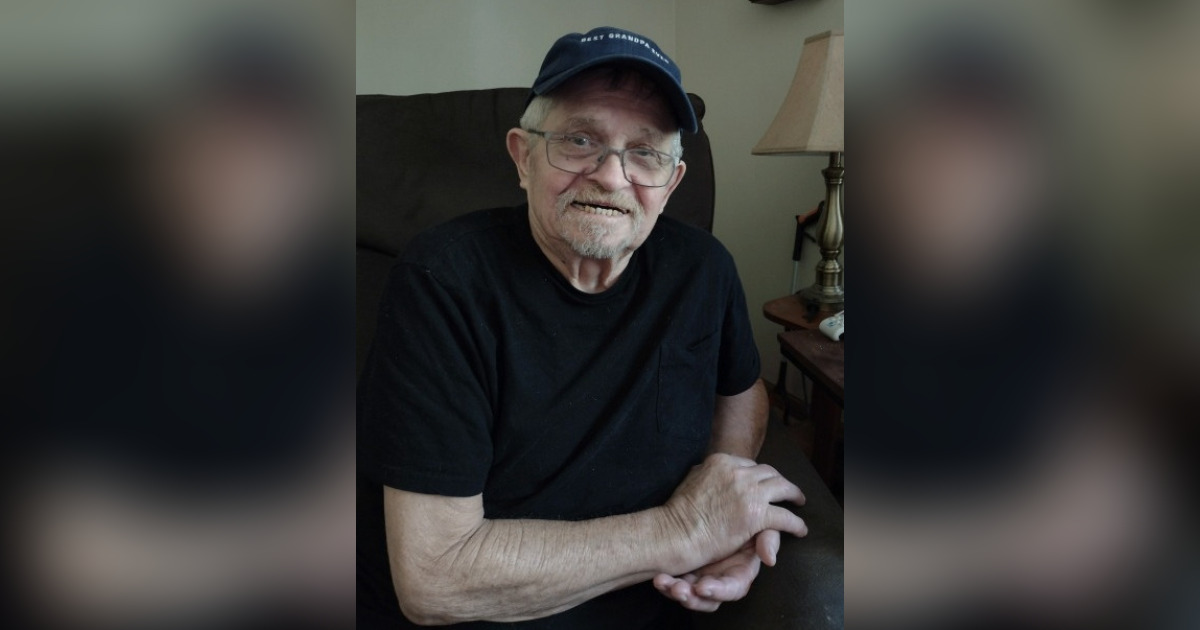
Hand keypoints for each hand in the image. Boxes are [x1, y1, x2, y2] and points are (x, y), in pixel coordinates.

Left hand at [652, 530, 782, 611]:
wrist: (717, 508)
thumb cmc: (744, 519)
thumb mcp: (759, 526)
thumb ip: (768, 540)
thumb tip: (770, 559)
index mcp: (740, 573)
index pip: (733, 588)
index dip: (719, 590)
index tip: (702, 588)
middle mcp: (720, 581)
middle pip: (707, 599)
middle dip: (692, 597)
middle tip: (678, 589)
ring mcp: (701, 579)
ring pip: (689, 597)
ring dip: (675, 592)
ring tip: (662, 582)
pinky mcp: (684, 575)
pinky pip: (673, 587)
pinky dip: (666, 584)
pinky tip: (658, 578)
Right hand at [664, 453, 805, 565]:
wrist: (677, 532)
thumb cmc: (678, 512)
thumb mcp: (691, 479)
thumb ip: (705, 472)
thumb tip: (707, 470)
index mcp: (721, 461)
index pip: (749, 465)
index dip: (759, 476)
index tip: (764, 485)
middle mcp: (738, 472)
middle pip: (769, 473)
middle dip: (780, 482)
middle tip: (787, 491)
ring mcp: (749, 493)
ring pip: (783, 488)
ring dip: (794, 495)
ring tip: (799, 502)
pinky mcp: (757, 515)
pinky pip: (785, 517)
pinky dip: (796, 524)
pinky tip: (800, 530)